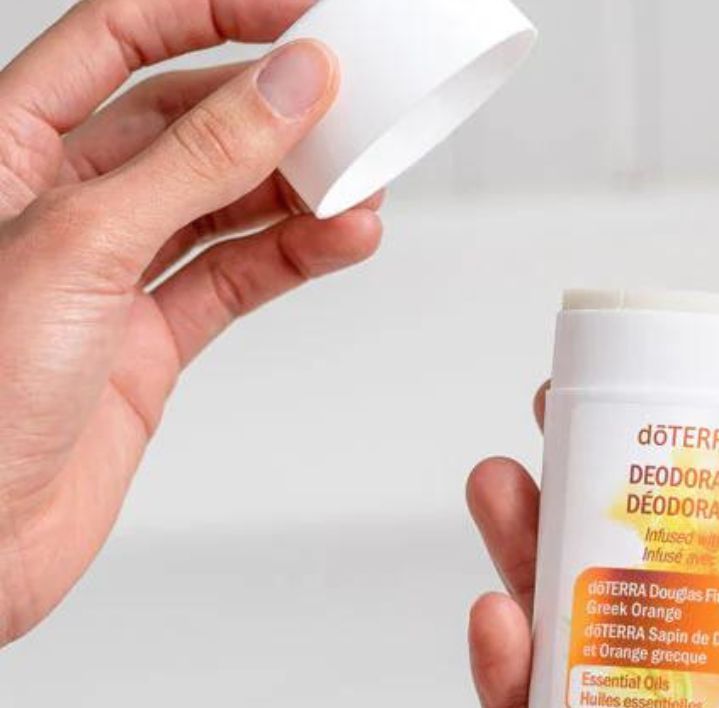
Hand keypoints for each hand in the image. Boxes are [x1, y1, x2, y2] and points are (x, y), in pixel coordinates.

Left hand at [0, 0, 381, 644]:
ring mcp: (114, 276)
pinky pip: (235, 280)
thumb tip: (286, 88)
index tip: (299, 16)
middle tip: (352, 103)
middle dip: (271, 109)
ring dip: (298, 191)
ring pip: (224, 206)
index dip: (213, 12)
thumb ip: (195, 163)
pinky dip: (293, 259)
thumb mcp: (84, 247)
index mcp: (9, 148)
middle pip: (187, 121)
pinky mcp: (151, 343)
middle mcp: (65, 203)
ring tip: (364, 181)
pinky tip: (341, 239)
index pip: (121, 36)